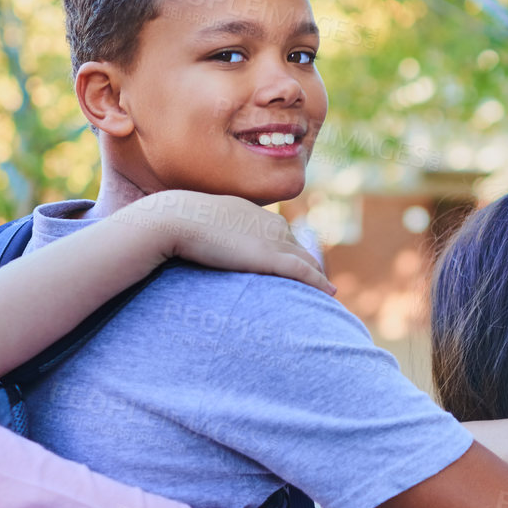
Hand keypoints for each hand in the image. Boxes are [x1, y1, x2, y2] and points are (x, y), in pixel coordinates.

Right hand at [115, 190, 334, 294]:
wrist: (177, 218)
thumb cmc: (178, 223)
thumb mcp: (198, 224)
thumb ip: (207, 233)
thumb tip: (195, 243)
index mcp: (253, 214)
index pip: (281, 234)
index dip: (292, 252)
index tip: (298, 266)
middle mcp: (270, 223)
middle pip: (299, 247)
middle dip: (311, 264)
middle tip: (320, 285)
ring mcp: (273, 239)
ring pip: (307, 260)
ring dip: (318, 276)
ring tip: (327, 293)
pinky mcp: (272, 257)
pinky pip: (304, 272)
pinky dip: (319, 282)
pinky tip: (330, 293)